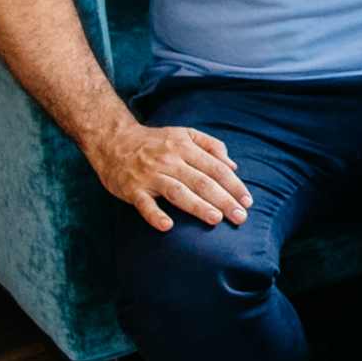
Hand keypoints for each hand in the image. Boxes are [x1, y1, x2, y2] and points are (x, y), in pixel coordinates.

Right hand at [81, 118, 250, 230]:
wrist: (113, 141)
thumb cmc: (156, 141)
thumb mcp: (185, 134)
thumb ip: (211, 146)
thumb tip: (233, 166)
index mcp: (185, 147)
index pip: (215, 168)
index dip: (233, 185)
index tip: (248, 201)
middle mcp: (169, 160)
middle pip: (201, 182)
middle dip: (223, 200)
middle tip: (240, 217)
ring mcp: (150, 175)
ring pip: (178, 192)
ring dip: (197, 206)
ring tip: (216, 219)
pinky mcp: (132, 188)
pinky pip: (144, 203)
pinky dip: (155, 214)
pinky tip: (167, 226)